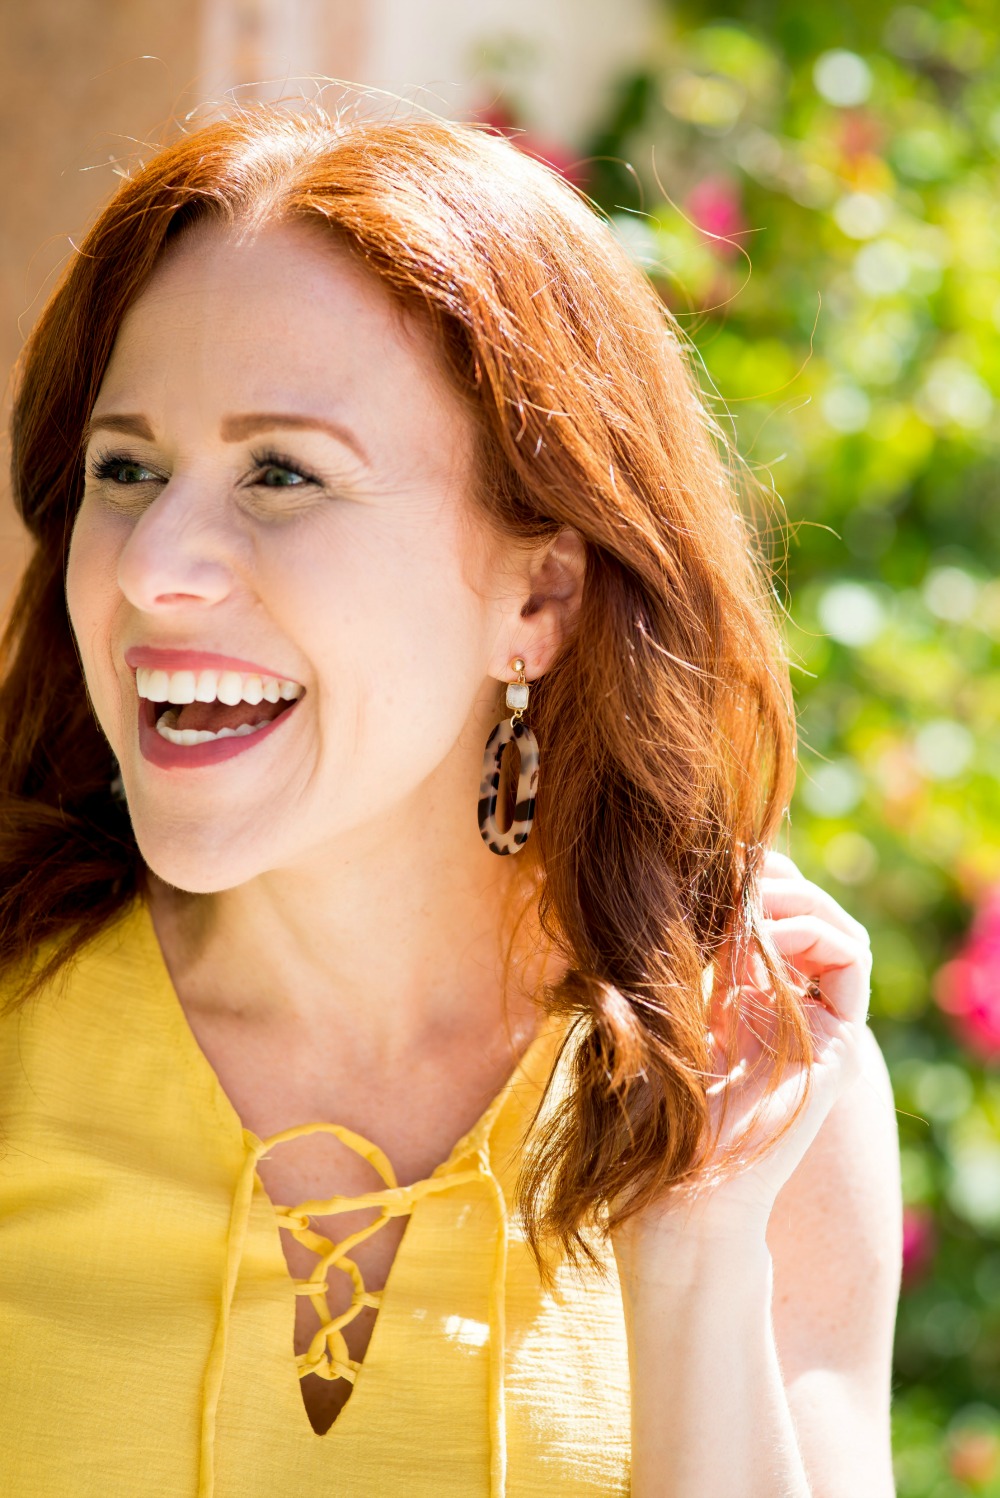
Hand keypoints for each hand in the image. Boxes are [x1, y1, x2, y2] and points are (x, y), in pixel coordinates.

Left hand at [624, 850, 873, 1242]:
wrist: (680, 1202)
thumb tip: (668, 893)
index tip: (702, 868)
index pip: (762, 920)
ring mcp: (816, 1031)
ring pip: (835, 929)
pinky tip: (762, 935)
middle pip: (803, 916)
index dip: (742, 884)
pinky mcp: (838, 1048)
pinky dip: (814, 930)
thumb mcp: (656, 1021)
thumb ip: (676, 966)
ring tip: (748, 900)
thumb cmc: (648, 1124)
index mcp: (739, 1006)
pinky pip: (852, 962)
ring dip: (795, 898)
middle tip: (730, 874)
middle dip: (771, 882)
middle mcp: (784, 1013)